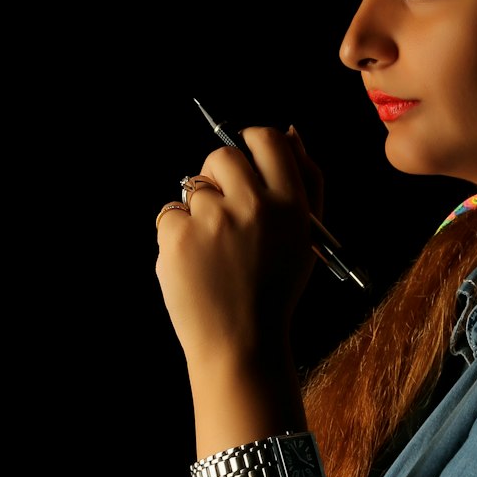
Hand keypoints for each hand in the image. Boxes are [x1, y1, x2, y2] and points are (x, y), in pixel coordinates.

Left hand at [155, 125, 321, 374]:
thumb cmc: (274, 290)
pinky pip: (170, 213)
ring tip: (214, 250)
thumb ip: (306, 182)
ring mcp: (212, 220)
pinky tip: (196, 262)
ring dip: (199, 210)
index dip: (252, 143)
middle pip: (222, 155)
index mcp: (291, 205)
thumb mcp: (305, 238)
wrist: (241, 344)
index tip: (246, 160)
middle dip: (219, 177)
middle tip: (227, 214)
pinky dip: (178, 234)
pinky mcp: (178, 237)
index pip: (266, 139)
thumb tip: (289, 132)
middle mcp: (253, 206)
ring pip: (193, 186)